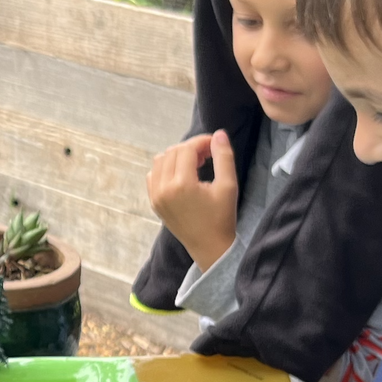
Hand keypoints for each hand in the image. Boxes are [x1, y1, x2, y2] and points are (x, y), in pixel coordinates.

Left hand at [146, 131, 239, 270]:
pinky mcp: (154, 202)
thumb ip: (224, 157)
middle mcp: (164, 189)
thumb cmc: (222, 217)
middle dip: (191, 148)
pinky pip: (153, 175)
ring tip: (196, 164)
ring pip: (160, 160)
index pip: (187, 149)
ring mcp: (155, 196)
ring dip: (177, 156)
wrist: (209, 247)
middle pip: (173, 151)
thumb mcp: (228, 186)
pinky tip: (182, 175)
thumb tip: (218, 134)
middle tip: (208, 156)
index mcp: (182, 184)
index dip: (202, 142)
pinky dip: (165, 168)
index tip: (215, 145)